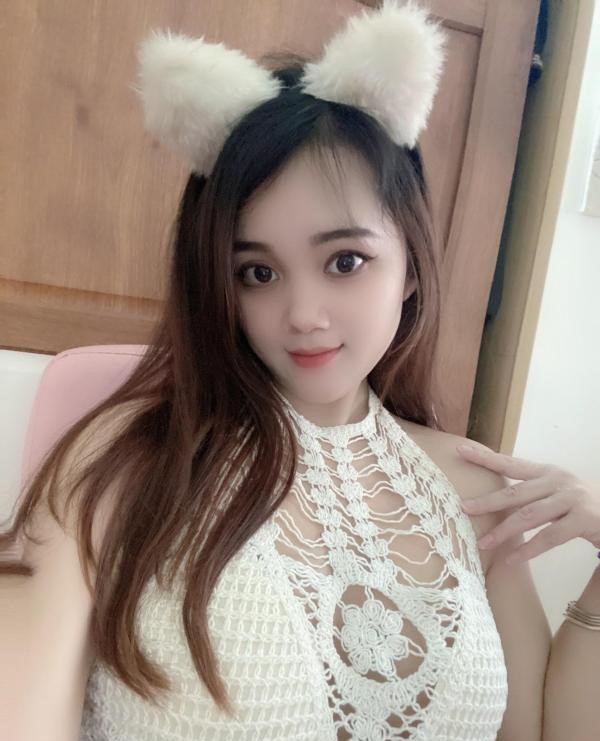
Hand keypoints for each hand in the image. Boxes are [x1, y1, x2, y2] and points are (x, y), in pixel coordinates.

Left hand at [456, 444, 599, 563]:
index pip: (511, 464)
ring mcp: (571, 499)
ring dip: (504, 531)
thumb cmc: (580, 504)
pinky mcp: (584, 519)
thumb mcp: (555, 491)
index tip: (460, 450)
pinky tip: (512, 559)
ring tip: (483, 543)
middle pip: (516, 493)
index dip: (485, 458)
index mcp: (546, 472)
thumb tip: (492, 501)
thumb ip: (529, 493)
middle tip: (464, 508)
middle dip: (488, 501)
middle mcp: (558, 481)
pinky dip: (529, 549)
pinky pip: (550, 537)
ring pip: (530, 516)